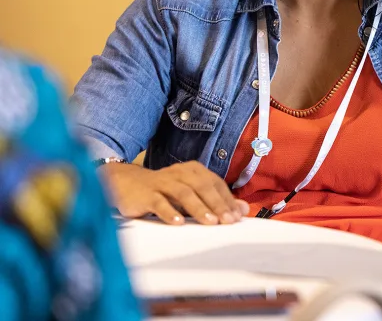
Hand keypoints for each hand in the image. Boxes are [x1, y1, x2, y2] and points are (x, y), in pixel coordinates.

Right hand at [99, 161, 248, 225]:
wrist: (126, 183)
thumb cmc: (164, 192)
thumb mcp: (191, 194)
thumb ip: (216, 201)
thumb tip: (243, 210)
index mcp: (194, 171)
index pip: (215, 184)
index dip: (227, 200)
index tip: (237, 217)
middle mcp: (180, 173)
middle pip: (203, 187)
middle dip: (217, 204)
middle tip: (227, 221)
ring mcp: (162, 182)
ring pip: (184, 193)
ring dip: (198, 208)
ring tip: (210, 222)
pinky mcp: (146, 193)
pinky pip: (159, 202)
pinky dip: (169, 212)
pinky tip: (178, 223)